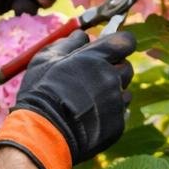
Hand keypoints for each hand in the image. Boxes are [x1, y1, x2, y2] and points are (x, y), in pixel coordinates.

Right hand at [0, 29, 134, 168]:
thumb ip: (68, 43)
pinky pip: (120, 113)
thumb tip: (82, 35)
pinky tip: (89, 117)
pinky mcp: (118, 123)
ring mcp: (116, 102)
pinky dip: (109, 113)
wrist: (44, 133)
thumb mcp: (45, 59)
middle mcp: (111, 77)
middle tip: (93, 79)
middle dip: (114, 69)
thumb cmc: (41, 92)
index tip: (111, 50)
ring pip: (124, 92)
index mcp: (96, 57)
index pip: (126, 41)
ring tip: (88, 101)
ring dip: (112, 93)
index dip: (120, 44)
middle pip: (127, 67)